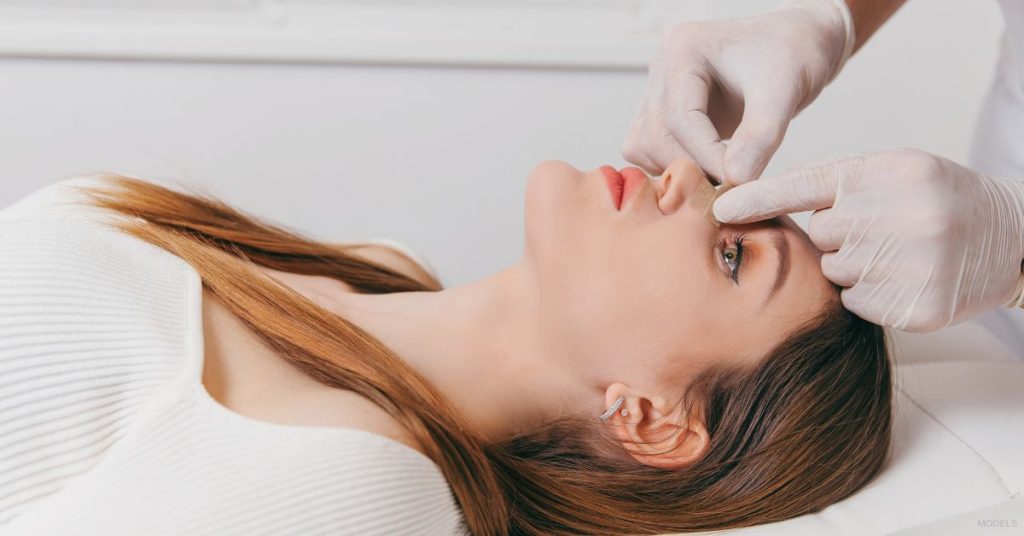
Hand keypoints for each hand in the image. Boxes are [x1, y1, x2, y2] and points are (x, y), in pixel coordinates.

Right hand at [622, 0, 853, 184]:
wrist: (796, 46)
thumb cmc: (793, 54)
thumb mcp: (785, 89)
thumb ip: (761, 135)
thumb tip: (736, 179)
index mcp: (684, 49)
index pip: (679, 117)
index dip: (705, 156)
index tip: (737, 181)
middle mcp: (661, 67)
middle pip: (654, 134)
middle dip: (690, 167)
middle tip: (727, 189)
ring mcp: (658, 90)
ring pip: (644, 146)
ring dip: (678, 170)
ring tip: (720, 180)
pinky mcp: (663, 112)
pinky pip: (650, 150)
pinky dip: (676, 166)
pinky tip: (709, 171)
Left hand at [713, 149, 1023, 330]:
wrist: (1015, 238)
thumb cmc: (941, 199)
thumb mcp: (898, 170)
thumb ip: (839, 181)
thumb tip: (760, 197)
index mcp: (892, 173)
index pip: (809, 184)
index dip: (759, 198)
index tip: (720, 208)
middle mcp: (903, 216)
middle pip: (820, 236)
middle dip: (838, 236)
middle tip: (877, 230)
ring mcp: (913, 265)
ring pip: (835, 272)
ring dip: (854, 266)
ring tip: (897, 253)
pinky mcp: (918, 308)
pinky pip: (857, 303)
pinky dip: (871, 294)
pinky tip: (904, 278)